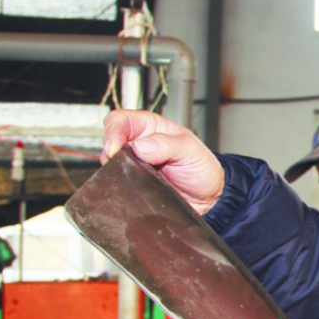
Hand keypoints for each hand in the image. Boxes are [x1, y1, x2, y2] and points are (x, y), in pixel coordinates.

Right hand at [101, 109, 223, 214]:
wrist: (209, 199)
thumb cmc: (201, 167)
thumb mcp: (190, 150)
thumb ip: (166, 145)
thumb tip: (139, 146)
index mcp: (150, 128)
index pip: (121, 120)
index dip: (113, 130)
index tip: (115, 148)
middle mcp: (137, 146)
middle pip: (109, 142)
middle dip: (109, 153)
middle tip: (118, 166)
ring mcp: (133, 167)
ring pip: (110, 166)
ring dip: (113, 172)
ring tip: (127, 179)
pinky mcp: (133, 187)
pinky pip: (118, 187)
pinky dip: (118, 188)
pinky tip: (127, 190)